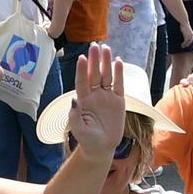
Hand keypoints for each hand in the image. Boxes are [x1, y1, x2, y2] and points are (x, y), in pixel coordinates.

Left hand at [61, 44, 126, 159]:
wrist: (101, 148)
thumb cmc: (87, 139)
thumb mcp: (79, 130)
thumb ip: (75, 116)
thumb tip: (74, 100)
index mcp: (83, 100)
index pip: (82, 82)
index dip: (82, 70)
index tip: (82, 58)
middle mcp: (94, 95)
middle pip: (94, 74)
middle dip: (94, 60)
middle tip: (94, 45)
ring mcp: (106, 96)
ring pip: (106, 76)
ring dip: (105, 62)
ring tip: (106, 48)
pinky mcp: (118, 101)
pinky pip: (119, 84)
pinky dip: (119, 73)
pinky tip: (117, 61)